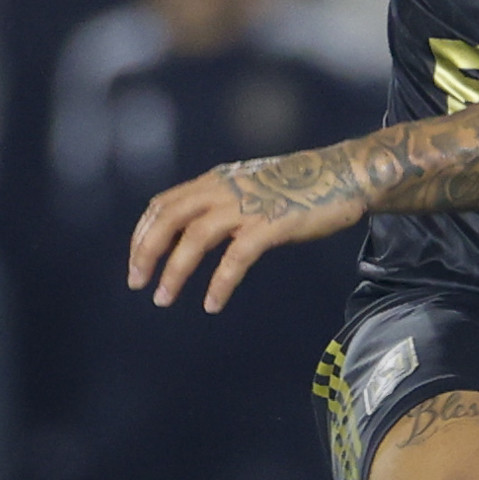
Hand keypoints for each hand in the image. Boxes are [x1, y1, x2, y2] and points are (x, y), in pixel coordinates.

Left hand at [128, 151, 371, 313]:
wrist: (343, 175)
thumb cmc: (298, 187)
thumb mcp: (248, 188)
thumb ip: (220, 204)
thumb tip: (193, 232)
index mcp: (214, 181)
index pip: (163, 204)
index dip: (143, 234)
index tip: (136, 261)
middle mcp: (223, 189)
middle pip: (170, 218)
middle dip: (146, 252)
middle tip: (137, 283)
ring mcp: (247, 206)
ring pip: (195, 237)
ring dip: (175, 270)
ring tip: (163, 299)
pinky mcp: (271, 225)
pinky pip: (236, 258)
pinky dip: (220, 282)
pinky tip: (212, 303)